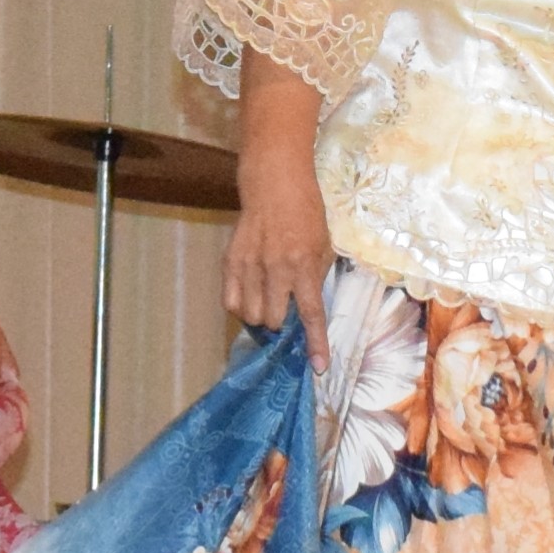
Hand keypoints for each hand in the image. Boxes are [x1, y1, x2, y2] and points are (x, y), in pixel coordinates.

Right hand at [225, 161, 329, 358]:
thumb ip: (315, 278)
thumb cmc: (306, 214)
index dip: (316, 343)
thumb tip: (307, 310)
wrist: (274, 184)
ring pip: (249, 315)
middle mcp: (277, 270)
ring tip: (265, 300)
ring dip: (259, 315)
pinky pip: (229, 301)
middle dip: (278, 324)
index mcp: (304, 266)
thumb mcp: (323, 245)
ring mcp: (250, 266)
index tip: (319, 367)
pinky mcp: (230, 261)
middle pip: (272, 320)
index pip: (311, 314)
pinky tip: (248, 295)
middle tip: (282, 310)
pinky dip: (239, 306)